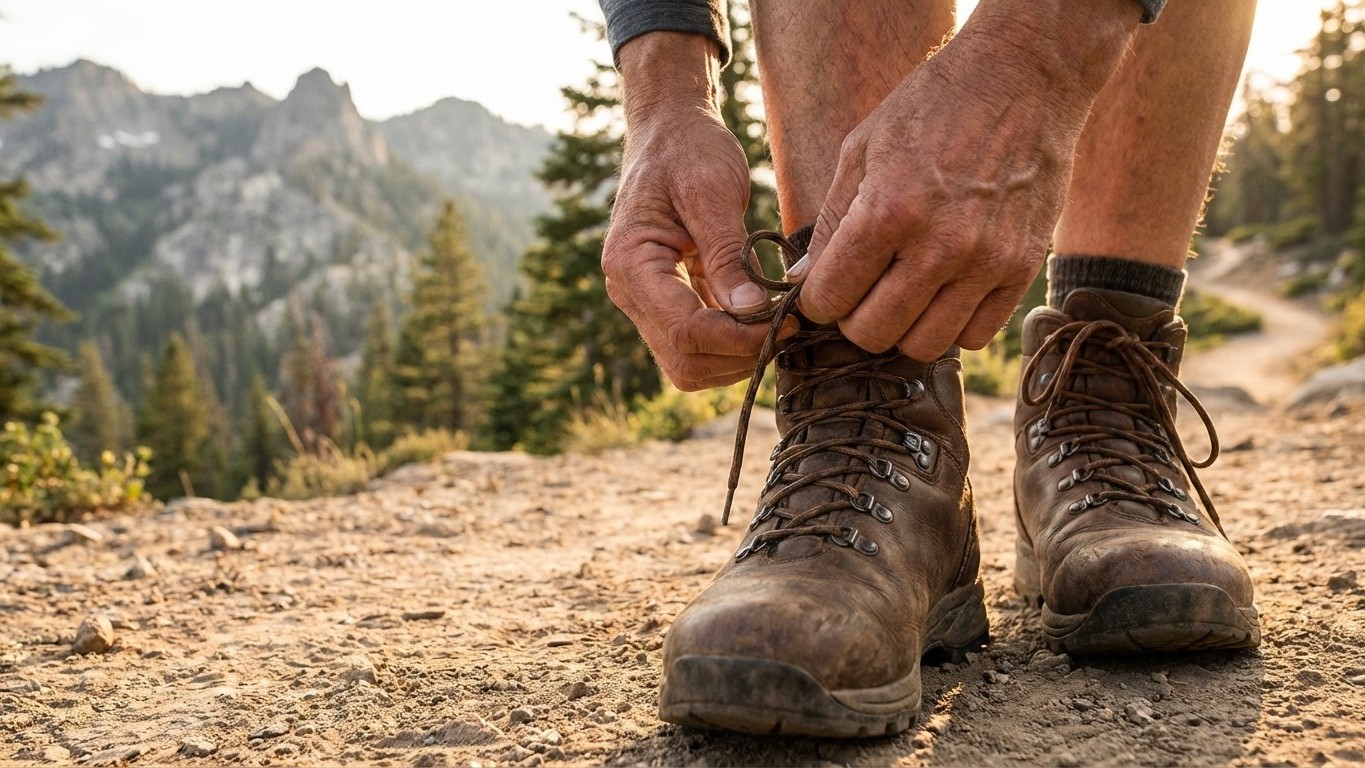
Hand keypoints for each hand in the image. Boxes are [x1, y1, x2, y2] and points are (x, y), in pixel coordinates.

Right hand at [602, 33, 794, 389]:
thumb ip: (728, 253)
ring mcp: (645, 301)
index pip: (683, 330)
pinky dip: (734, 340)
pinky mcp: (667, 300)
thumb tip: (752, 310)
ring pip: (690, 364)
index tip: (789, 322)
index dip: (738, 338)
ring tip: (782, 321)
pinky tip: (768, 316)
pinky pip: (698, 343)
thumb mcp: (712, 190)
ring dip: (738, 354)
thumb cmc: (689, 148)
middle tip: (790, 326)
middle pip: (684, 361)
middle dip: (739, 355)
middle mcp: (629, 292)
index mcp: (631, 263)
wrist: (670, 130)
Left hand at [794, 0, 1138, 360]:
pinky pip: (975, 335)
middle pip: (873, 333)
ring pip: (924, 345)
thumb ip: (830, 222)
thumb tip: (801, 282)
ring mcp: (986, 262)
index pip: (830, 300)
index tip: (823, 288)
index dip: (816, 302)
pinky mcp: (1022, 268)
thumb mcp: (862, 149)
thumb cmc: (933, 105)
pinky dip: (952, 324)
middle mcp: (939, 245)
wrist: (1025, 77)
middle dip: (854, 319)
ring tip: (901, 293)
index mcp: (888, 211)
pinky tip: (943, 291)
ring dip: (903, 328)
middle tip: (860, 292)